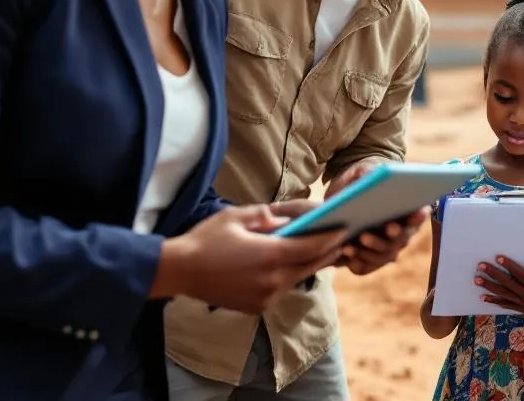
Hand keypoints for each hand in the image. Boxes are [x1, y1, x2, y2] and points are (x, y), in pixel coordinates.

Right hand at [152, 205, 346, 313]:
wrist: (180, 271)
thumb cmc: (207, 239)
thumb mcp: (236, 217)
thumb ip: (266, 216)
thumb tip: (288, 220)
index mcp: (269, 255)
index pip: (311, 248)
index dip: (330, 239)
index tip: (343, 229)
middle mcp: (272, 280)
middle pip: (309, 266)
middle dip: (327, 253)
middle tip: (342, 241)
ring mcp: (264, 297)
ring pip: (296, 279)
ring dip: (308, 266)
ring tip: (321, 252)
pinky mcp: (256, 307)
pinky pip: (280, 290)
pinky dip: (288, 277)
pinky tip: (291, 266)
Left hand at [326, 159, 426, 275]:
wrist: (345, 194)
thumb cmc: (360, 179)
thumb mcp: (362, 170)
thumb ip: (368, 171)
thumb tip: (370, 175)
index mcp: (406, 209)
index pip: (419, 214)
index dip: (418, 216)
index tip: (416, 212)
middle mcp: (400, 232)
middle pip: (400, 240)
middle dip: (390, 237)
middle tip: (376, 231)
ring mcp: (385, 248)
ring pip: (383, 257)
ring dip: (369, 252)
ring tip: (351, 245)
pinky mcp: (367, 259)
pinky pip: (365, 267)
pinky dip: (356, 262)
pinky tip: (344, 253)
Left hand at [476, 251, 523, 324]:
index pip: (519, 274)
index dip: (508, 265)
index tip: (498, 257)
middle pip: (507, 283)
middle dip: (492, 274)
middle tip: (480, 266)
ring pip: (503, 294)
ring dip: (489, 287)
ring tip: (477, 280)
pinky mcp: (522, 309)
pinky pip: (506, 305)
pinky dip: (494, 301)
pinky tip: (484, 297)